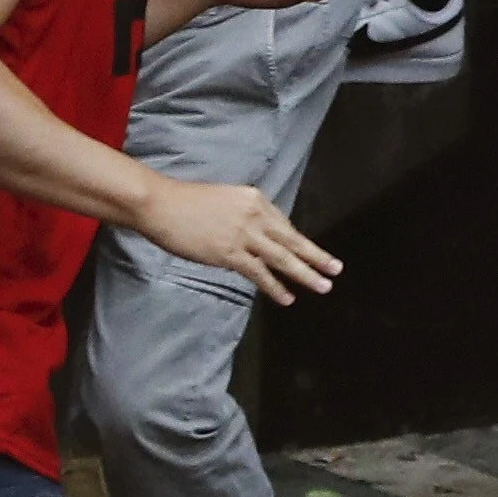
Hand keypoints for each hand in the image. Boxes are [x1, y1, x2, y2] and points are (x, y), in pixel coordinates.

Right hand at [130, 178, 340, 303]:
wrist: (161, 204)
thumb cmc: (186, 202)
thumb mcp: (225, 199)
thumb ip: (244, 215)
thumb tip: (254, 235)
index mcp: (255, 198)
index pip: (283, 224)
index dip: (298, 242)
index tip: (312, 253)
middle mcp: (255, 215)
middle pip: (292, 239)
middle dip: (316, 256)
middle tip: (336, 269)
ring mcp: (244, 235)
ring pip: (282, 257)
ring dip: (305, 274)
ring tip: (323, 286)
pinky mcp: (230, 253)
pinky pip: (259, 273)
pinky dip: (275, 287)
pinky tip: (287, 297)